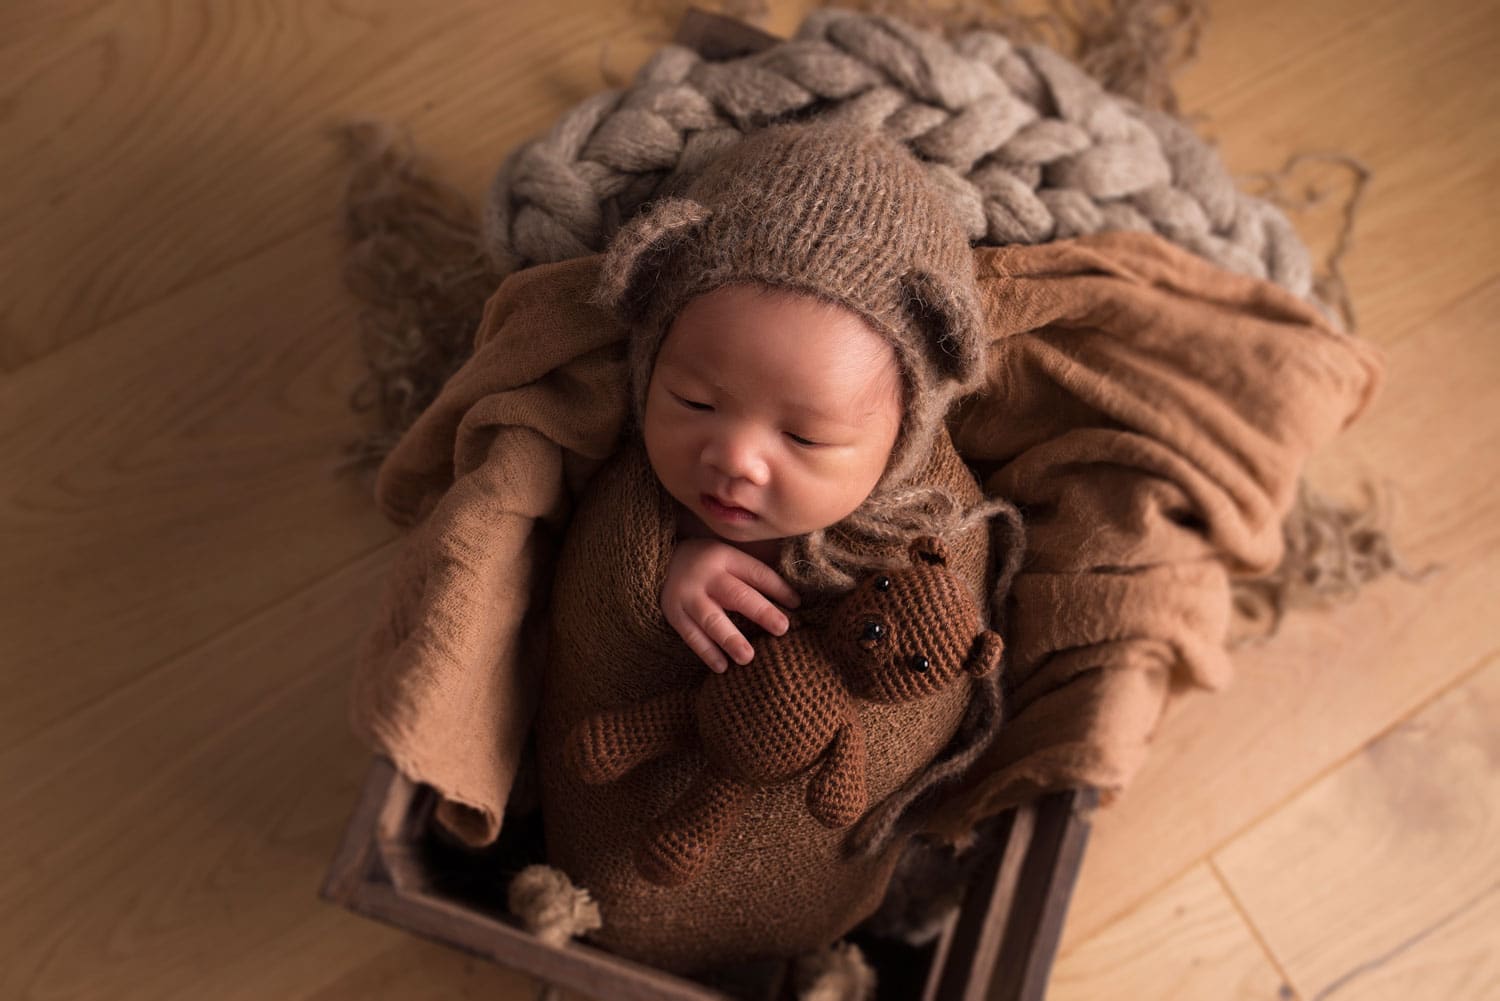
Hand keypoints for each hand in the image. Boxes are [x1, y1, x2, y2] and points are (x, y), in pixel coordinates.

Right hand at [660, 538, 800, 672]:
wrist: (659, 561)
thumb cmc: (705, 563)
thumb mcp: (726, 557)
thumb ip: (751, 573)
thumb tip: (792, 598)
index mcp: (724, 557)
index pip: (756, 573)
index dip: (778, 588)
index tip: (798, 604)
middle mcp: (706, 575)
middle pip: (737, 595)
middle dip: (761, 612)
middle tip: (782, 628)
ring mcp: (687, 595)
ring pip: (711, 619)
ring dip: (730, 639)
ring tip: (748, 657)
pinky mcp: (673, 613)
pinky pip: (691, 635)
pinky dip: (706, 652)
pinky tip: (722, 667)